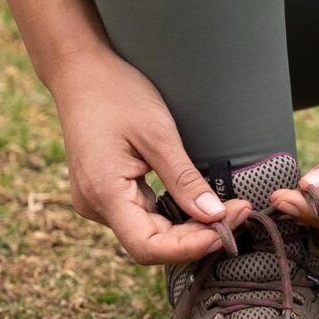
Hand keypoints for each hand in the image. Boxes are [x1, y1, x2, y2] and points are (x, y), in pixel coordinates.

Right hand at [48, 45, 250, 263]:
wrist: (79, 70)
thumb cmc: (116, 93)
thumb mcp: (158, 134)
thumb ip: (184, 180)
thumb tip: (214, 217)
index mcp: (103, 192)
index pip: (147, 247)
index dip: (188, 248)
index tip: (224, 231)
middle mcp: (96, 205)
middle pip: (151, 243)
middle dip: (197, 235)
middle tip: (239, 212)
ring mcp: (98, 201)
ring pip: (149, 232)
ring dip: (187, 228)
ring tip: (226, 209)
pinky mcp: (106, 193)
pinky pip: (143, 216)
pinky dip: (173, 215)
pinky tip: (198, 203)